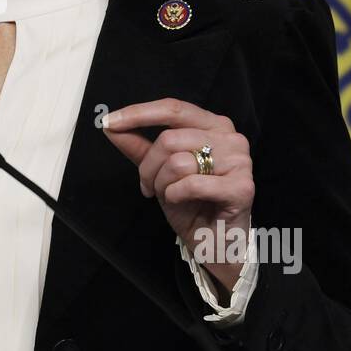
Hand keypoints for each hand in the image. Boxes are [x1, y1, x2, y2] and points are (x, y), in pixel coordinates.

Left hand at [102, 98, 253, 293]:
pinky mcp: (242, 187)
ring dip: (161, 184)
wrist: (213, 242)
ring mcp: (239, 161)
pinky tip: (181, 202)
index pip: (173, 108)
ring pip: (178, 162)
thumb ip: (138, 146)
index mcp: (213, 125)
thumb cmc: (190, 203)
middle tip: (148, 186)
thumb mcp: (158, 171)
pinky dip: (176, 195)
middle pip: (169, 139)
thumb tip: (111, 125)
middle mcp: (231, 137)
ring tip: (168, 195)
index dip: (138, 113)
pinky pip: (191, 184)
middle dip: (148, 167)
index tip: (109, 122)